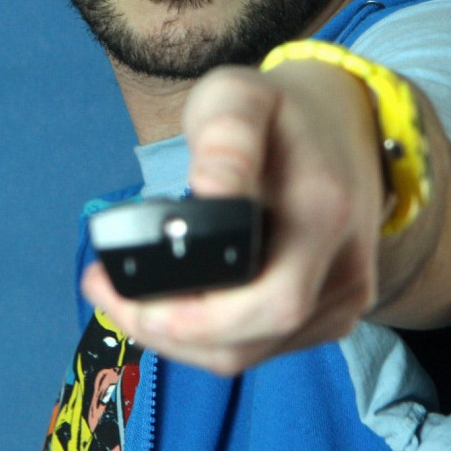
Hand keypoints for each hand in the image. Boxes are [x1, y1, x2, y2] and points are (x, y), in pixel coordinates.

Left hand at [80, 60, 388, 375]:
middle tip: (105, 291)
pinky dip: (207, 336)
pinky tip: (170, 303)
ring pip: (248, 354)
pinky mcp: (331, 314)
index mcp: (325, 216)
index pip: (268, 303)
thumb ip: (227, 137)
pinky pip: (260, 346)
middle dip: (165, 331)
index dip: (194, 319)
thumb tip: (208, 191)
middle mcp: (343, 271)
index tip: (123, 287)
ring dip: (177, 339)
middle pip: (247, 343)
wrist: (345, 125)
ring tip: (122, 295)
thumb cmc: (280, 111)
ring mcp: (343, 300)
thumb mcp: (242, 96)